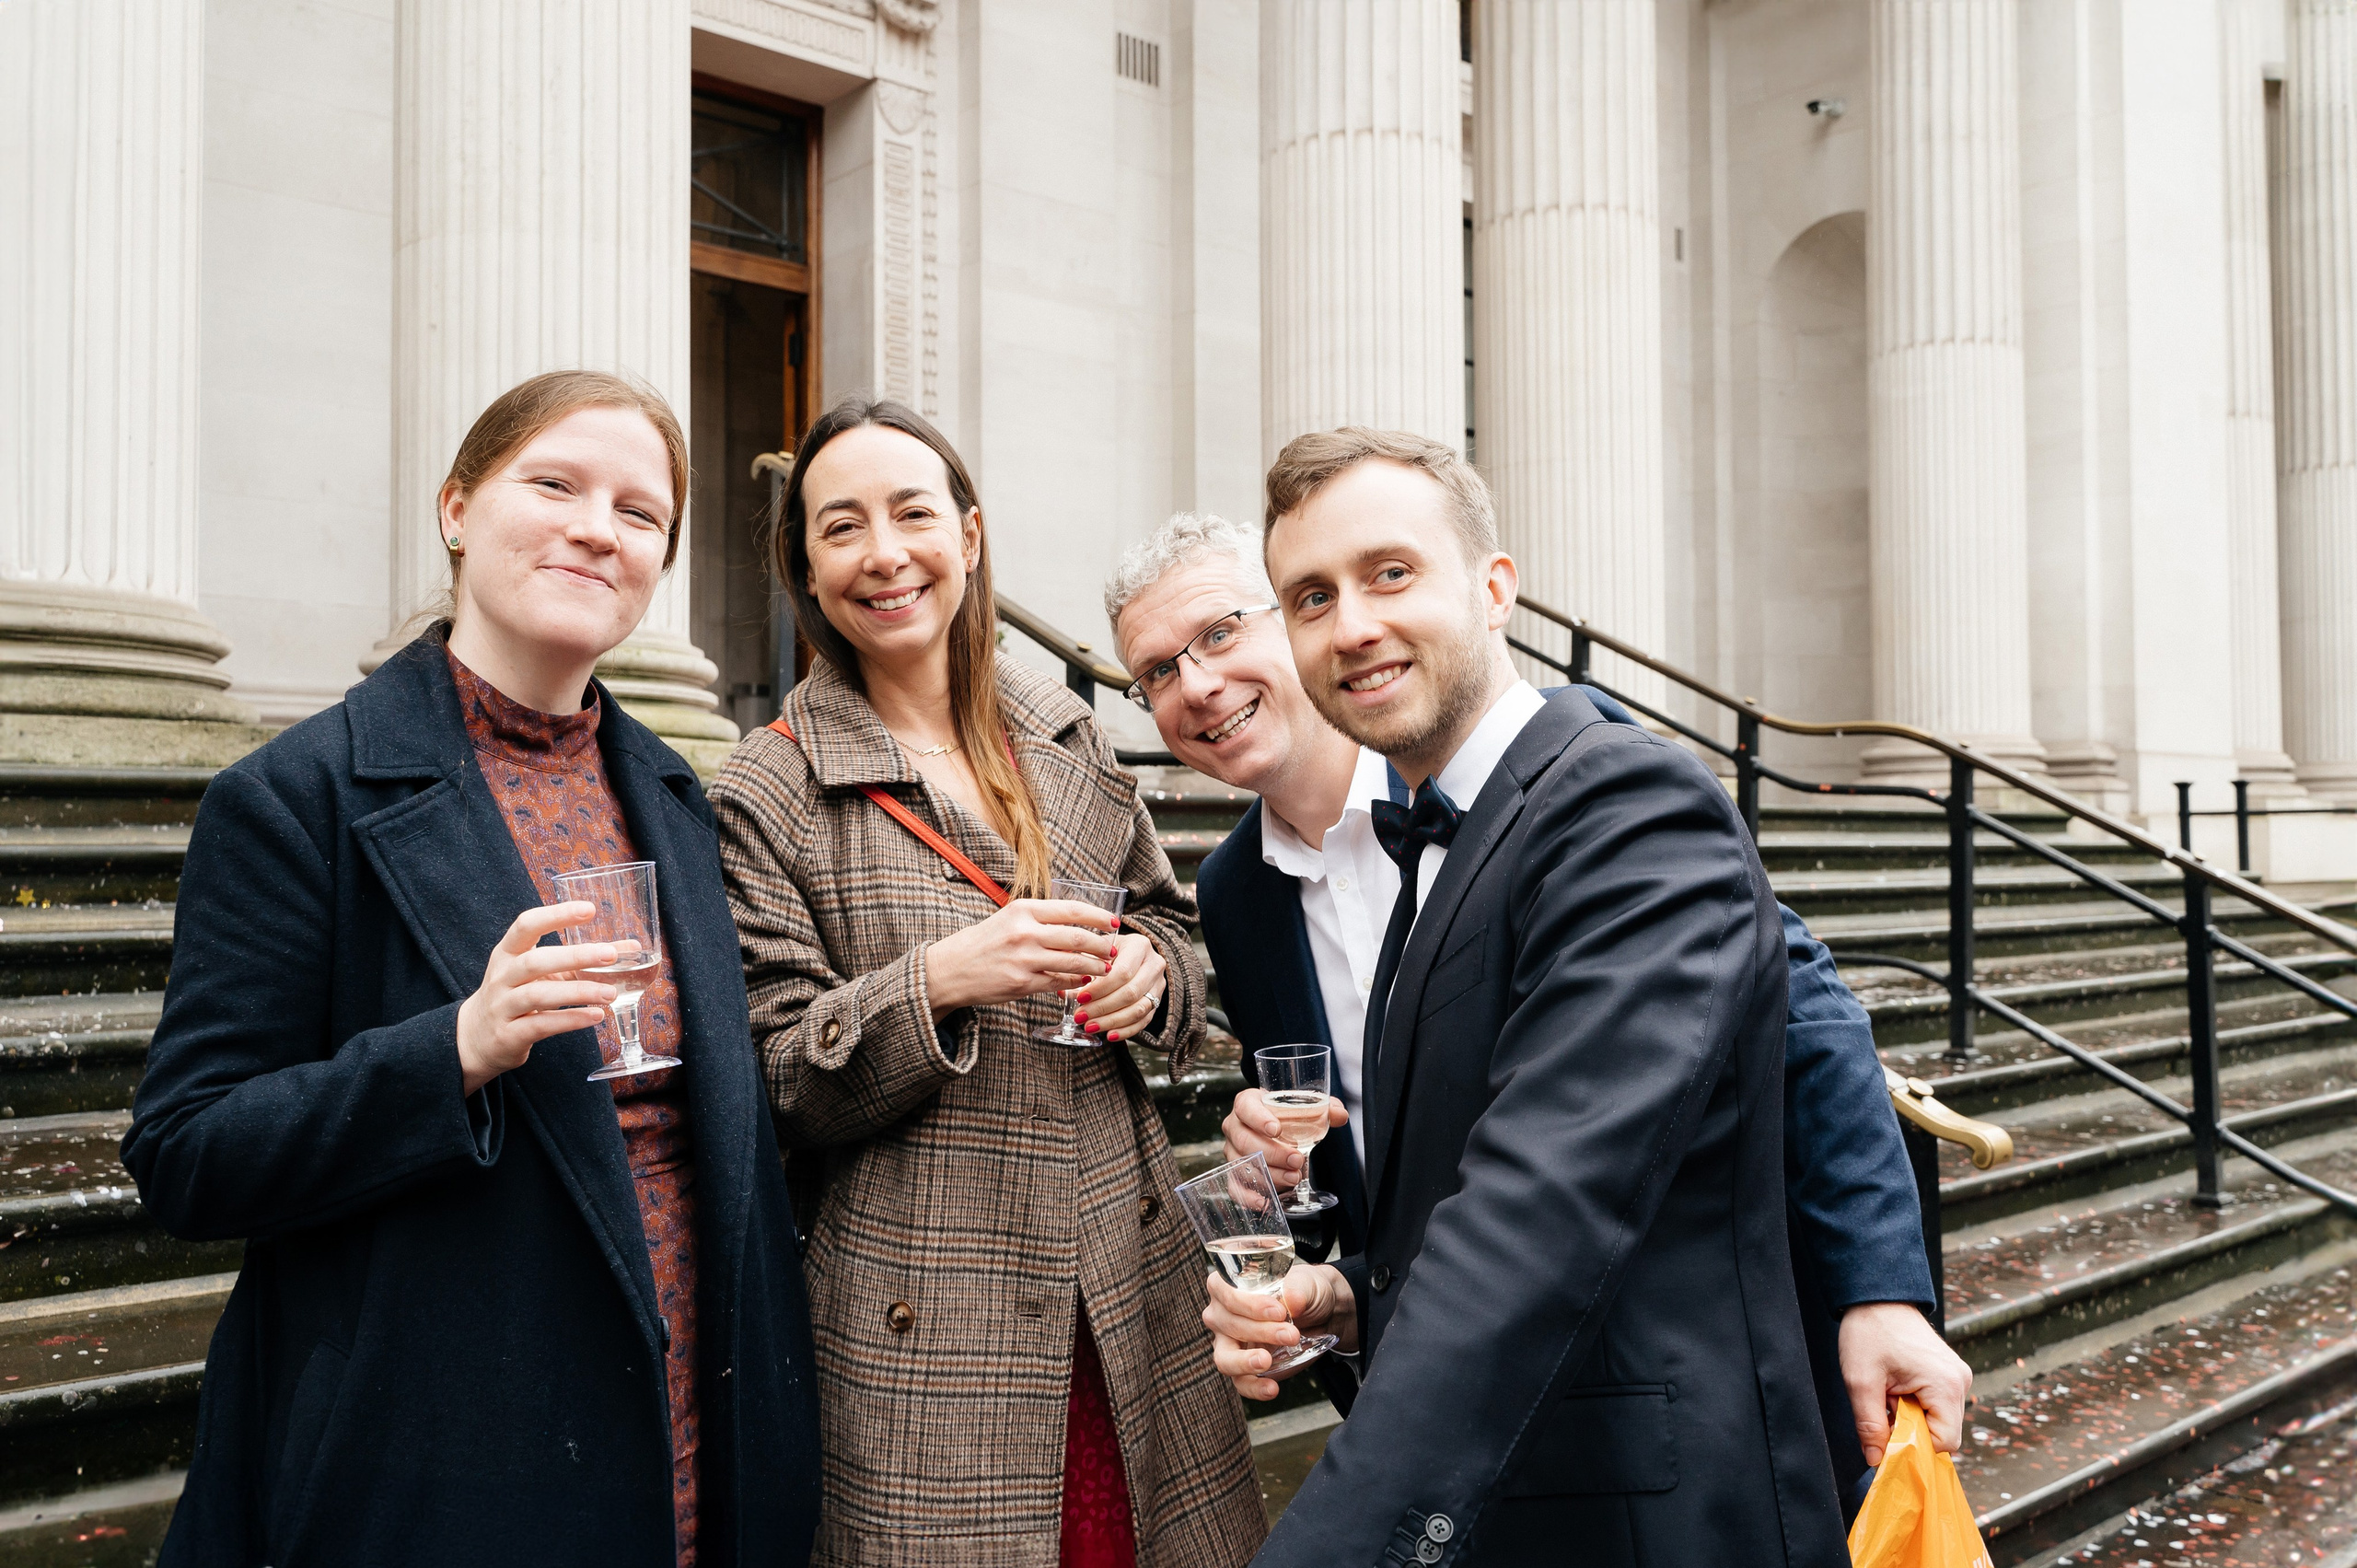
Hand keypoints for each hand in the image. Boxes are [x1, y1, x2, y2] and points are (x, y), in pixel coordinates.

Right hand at [456, 902, 619, 1095]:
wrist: (475, 1039)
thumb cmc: (516, 995)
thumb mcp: (541, 973)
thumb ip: (581, 960)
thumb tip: (631, 948)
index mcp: (508, 953)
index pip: (526, 925)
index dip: (556, 915)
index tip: (589, 909)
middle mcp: (502, 976)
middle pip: (536, 961)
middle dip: (575, 956)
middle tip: (611, 955)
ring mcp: (502, 1006)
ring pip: (538, 995)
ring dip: (578, 993)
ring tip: (610, 993)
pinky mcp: (508, 1035)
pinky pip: (541, 1025)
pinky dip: (570, 1020)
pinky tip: (595, 1016)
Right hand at [922, 898, 1119, 1021]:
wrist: (950, 969)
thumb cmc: (982, 942)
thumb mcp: (1008, 919)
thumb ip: (1039, 919)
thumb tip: (1078, 923)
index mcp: (1023, 910)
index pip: (1072, 909)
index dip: (1098, 916)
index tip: (1113, 922)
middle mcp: (1025, 932)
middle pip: (1077, 937)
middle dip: (1101, 944)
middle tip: (1113, 949)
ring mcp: (1024, 959)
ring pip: (1073, 962)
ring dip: (1094, 966)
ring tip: (1105, 967)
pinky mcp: (1022, 983)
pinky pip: (1058, 982)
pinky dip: (1075, 982)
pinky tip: (1083, 981)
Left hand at [1069, 931, 1165, 1041]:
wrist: (1130, 954)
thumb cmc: (1109, 952)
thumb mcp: (1095, 951)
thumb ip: (1081, 969)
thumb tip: (1064, 994)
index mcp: (1139, 945)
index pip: (1122, 972)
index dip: (1100, 988)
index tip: (1081, 998)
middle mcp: (1154, 964)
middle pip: (1131, 992)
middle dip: (1103, 1008)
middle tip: (1081, 1016)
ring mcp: (1158, 984)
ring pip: (1138, 1009)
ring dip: (1112, 1021)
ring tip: (1091, 1026)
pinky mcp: (1157, 1001)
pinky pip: (1144, 1021)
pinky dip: (1125, 1030)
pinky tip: (1109, 1034)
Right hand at [1203, 1261, 1356, 1400]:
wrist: (1318, 1314)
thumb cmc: (1303, 1291)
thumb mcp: (1306, 1284)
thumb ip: (1299, 1290)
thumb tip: (1292, 1300)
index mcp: (1227, 1284)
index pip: (1225, 1292)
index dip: (1249, 1304)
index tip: (1278, 1311)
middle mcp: (1221, 1314)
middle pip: (1229, 1324)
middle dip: (1261, 1331)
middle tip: (1290, 1334)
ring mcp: (1228, 1343)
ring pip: (1224, 1357)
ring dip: (1246, 1361)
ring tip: (1267, 1361)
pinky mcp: (1243, 1368)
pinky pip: (1240, 1383)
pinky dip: (1254, 1388)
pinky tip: (1272, 1388)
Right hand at [1223, 1087, 1349, 1185]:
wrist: (1274, 1129)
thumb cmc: (1285, 1116)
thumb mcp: (1303, 1107)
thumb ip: (1324, 1109)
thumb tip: (1340, 1115)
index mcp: (1247, 1104)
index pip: (1246, 1107)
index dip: (1259, 1119)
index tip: (1278, 1130)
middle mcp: (1234, 1127)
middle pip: (1245, 1141)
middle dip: (1273, 1153)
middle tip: (1297, 1160)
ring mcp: (1232, 1152)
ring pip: (1243, 1166)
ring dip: (1269, 1174)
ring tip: (1294, 1177)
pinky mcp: (1234, 1174)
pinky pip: (1234, 1187)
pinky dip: (1248, 1196)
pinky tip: (1265, 1201)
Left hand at [1839, 1301, 1970, 1464]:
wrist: (1877, 1295)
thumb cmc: (1869, 1332)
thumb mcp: (1860, 1381)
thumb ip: (1870, 1425)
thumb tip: (1877, 1462)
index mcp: (1945, 1385)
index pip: (1944, 1442)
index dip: (1915, 1448)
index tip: (1887, 1441)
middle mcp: (1960, 1382)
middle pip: (1944, 1433)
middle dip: (1911, 1432)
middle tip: (1883, 1411)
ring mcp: (1957, 1377)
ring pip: (1940, 1420)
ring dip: (1912, 1418)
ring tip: (1889, 1394)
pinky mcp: (1949, 1373)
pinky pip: (1937, 1405)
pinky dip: (1916, 1406)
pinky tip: (1897, 1389)